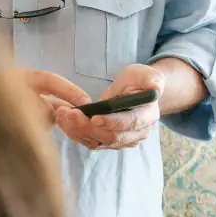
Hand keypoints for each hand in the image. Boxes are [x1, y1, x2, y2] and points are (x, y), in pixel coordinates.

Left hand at [24, 65, 156, 151]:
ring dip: (77, 130)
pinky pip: (90, 142)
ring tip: (61, 115)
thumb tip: (154, 87)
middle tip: (67, 113)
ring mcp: (122, 140)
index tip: (93, 116)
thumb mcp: (145, 74)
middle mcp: (137, 133)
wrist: (135, 93)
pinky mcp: (108, 142)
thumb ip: (151, 79)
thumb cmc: (139, 81)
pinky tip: (63, 121)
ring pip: (98, 142)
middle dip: (87, 126)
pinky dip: (75, 133)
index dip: (112, 121)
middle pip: (111, 137)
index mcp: (148, 116)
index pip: (130, 123)